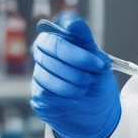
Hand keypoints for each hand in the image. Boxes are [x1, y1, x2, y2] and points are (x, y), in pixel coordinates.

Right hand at [30, 13, 120, 137]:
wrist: (99, 115)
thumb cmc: (97, 83)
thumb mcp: (98, 61)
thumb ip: (86, 41)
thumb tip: (73, 23)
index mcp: (62, 38)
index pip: (60, 26)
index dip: (76, 39)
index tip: (95, 58)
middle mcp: (46, 52)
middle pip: (50, 45)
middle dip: (77, 61)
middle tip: (94, 73)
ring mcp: (40, 73)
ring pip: (46, 70)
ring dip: (72, 81)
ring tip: (86, 87)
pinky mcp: (38, 95)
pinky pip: (45, 91)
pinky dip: (65, 96)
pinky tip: (76, 99)